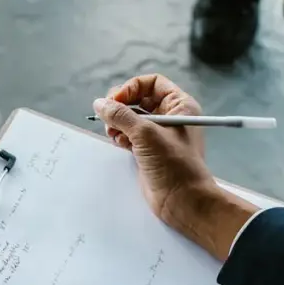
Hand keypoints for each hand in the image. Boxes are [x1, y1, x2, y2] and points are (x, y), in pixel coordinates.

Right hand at [94, 74, 219, 227]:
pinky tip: (118, 142)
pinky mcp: (150, 151)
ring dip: (118, 122)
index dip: (132, 88)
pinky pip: (130, 134)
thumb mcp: (146, 134)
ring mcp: (160, 134)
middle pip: (139, 99)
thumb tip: (100, 103)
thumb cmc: (175, 165)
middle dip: (121, 106)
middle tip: (108, 116)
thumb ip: (121, 115)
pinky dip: (120, 135)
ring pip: (132, 118)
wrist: (183, 201)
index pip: (152, 83)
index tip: (115, 100)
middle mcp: (171, 117)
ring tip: (112, 132)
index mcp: (180, 106)